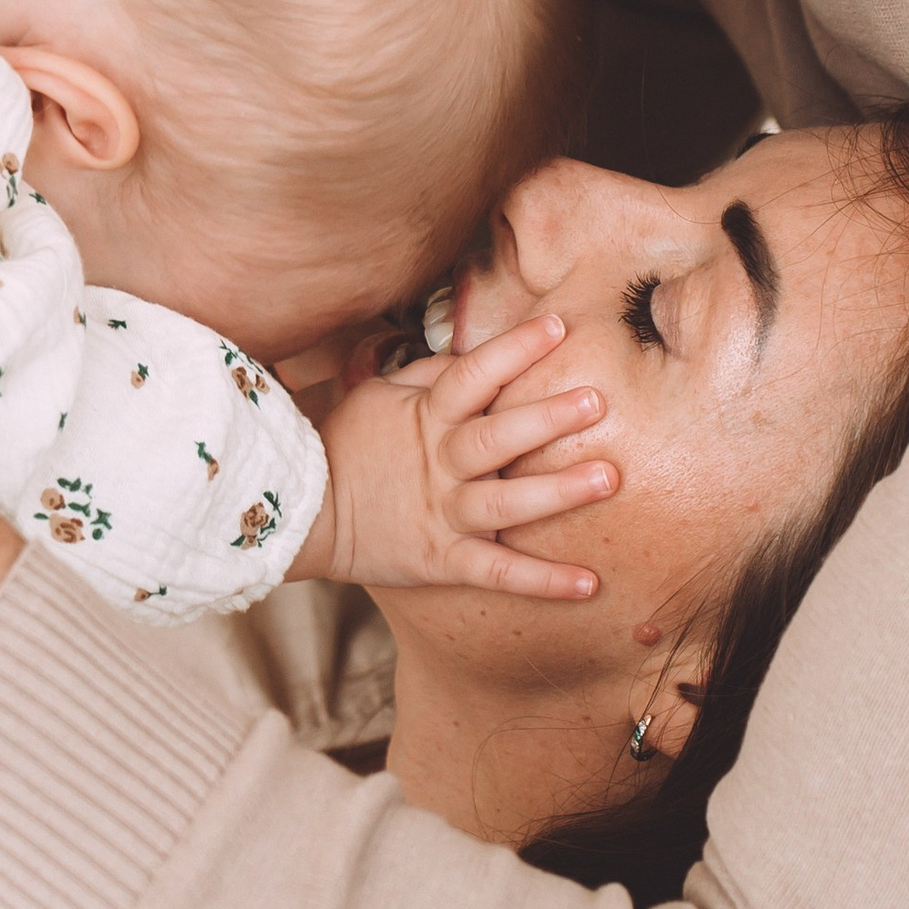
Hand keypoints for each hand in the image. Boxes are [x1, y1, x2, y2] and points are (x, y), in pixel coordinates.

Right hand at [296, 311, 617, 601]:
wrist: (301, 516)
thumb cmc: (347, 447)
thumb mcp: (378, 396)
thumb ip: (428, 374)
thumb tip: (473, 354)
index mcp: (426, 418)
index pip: (472, 375)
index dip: (513, 350)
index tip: (557, 325)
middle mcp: (439, 464)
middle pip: (496, 437)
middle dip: (546, 418)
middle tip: (596, 400)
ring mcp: (442, 514)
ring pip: (504, 502)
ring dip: (556, 492)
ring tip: (607, 478)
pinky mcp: (443, 560)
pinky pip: (497, 571)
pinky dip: (542, 581)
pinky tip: (590, 583)